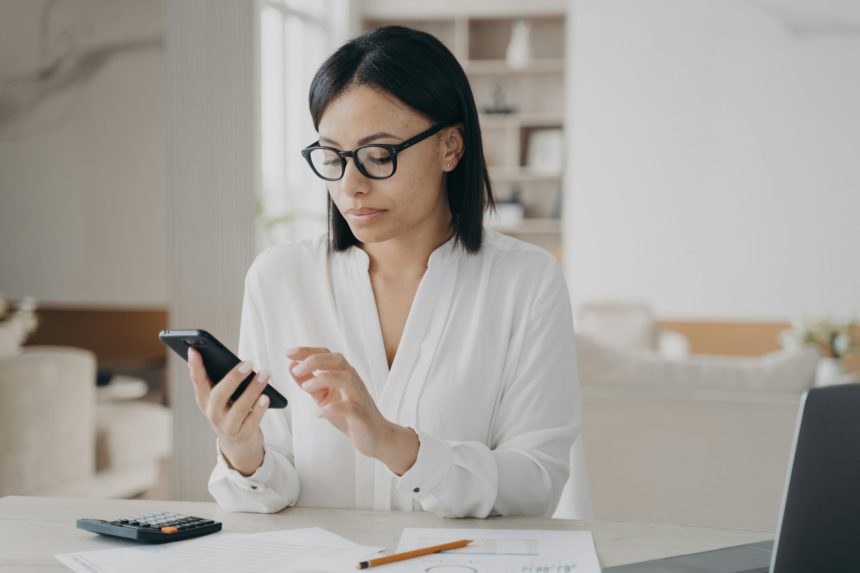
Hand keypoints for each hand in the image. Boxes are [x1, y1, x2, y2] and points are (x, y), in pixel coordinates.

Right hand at [187, 347, 269, 475]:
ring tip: (265, 374)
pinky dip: (259, 409)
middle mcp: (213, 413)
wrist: (237, 447)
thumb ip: (217, 380)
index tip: (194, 350)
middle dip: (233, 378)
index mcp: (205, 400)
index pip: (198, 381)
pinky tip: (266, 397)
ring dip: (253, 390)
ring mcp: (227, 426)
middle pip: (219, 395)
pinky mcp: (243, 435)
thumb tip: (216, 355)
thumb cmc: (230, 413)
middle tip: (249, 363)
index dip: (194, 366)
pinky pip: (252, 421)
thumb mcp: (220, 399)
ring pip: (239, 408)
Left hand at [286, 347, 418, 474]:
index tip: (289, 353)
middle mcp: (352, 381)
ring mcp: (358, 396)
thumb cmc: (350, 415)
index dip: (307, 351)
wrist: (375, 436)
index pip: (326, 354)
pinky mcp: (361, 414)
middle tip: (296, 369)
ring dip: (323, 379)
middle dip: (314, 361)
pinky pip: (349, 407)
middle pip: (337, 360)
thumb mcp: (324, 397)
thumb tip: (292, 367)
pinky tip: (319, 413)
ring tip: (306, 388)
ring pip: (345, 378)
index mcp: (343, 374)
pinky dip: (332, 408)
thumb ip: (309, 382)